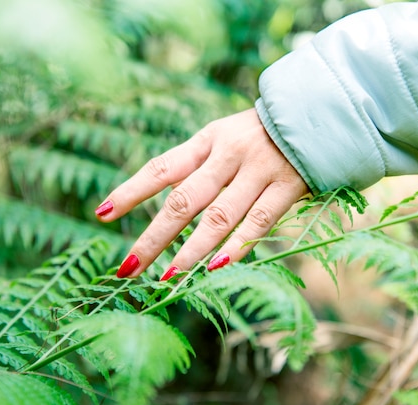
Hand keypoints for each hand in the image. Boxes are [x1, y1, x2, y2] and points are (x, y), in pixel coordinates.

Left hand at [95, 108, 308, 278]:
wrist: (315, 113)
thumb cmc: (260, 135)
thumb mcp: (224, 137)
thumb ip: (199, 166)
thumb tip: (167, 204)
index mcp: (207, 140)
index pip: (162, 168)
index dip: (131, 191)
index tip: (102, 214)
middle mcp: (228, 154)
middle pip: (184, 200)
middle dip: (154, 236)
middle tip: (128, 267)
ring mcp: (259, 170)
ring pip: (219, 216)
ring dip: (191, 250)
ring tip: (168, 278)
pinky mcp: (288, 186)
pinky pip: (259, 221)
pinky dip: (238, 246)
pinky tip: (216, 267)